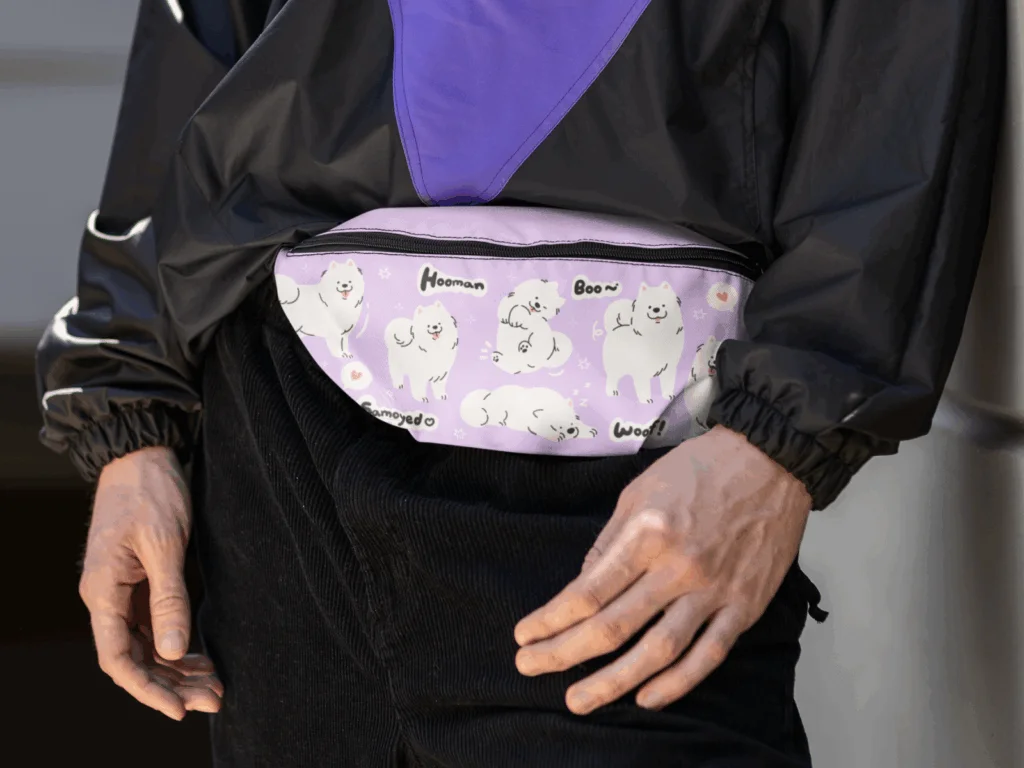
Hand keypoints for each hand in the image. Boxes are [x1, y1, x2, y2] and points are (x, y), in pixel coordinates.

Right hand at [79, 447, 222, 719]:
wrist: (143, 452)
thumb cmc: (152, 490)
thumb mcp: (165, 543)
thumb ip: (169, 598)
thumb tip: (174, 651)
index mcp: (103, 591)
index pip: (119, 659)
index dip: (148, 689)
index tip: (179, 710)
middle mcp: (107, 597)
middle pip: (135, 658)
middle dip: (171, 684)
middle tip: (214, 699)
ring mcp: (123, 591)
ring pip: (148, 645)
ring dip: (178, 668)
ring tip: (214, 686)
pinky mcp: (139, 581)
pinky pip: (155, 625)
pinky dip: (178, 644)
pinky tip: (202, 658)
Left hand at [513, 425, 810, 713]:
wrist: (772, 461)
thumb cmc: (701, 469)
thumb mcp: (639, 490)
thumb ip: (609, 541)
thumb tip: (583, 584)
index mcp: (647, 533)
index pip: (589, 591)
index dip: (552, 619)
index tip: (525, 635)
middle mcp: (678, 567)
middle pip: (614, 626)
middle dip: (565, 653)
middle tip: (530, 668)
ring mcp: (714, 591)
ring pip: (658, 651)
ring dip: (614, 682)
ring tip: (579, 700)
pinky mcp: (744, 607)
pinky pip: (708, 655)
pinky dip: (678, 684)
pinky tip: (647, 698)